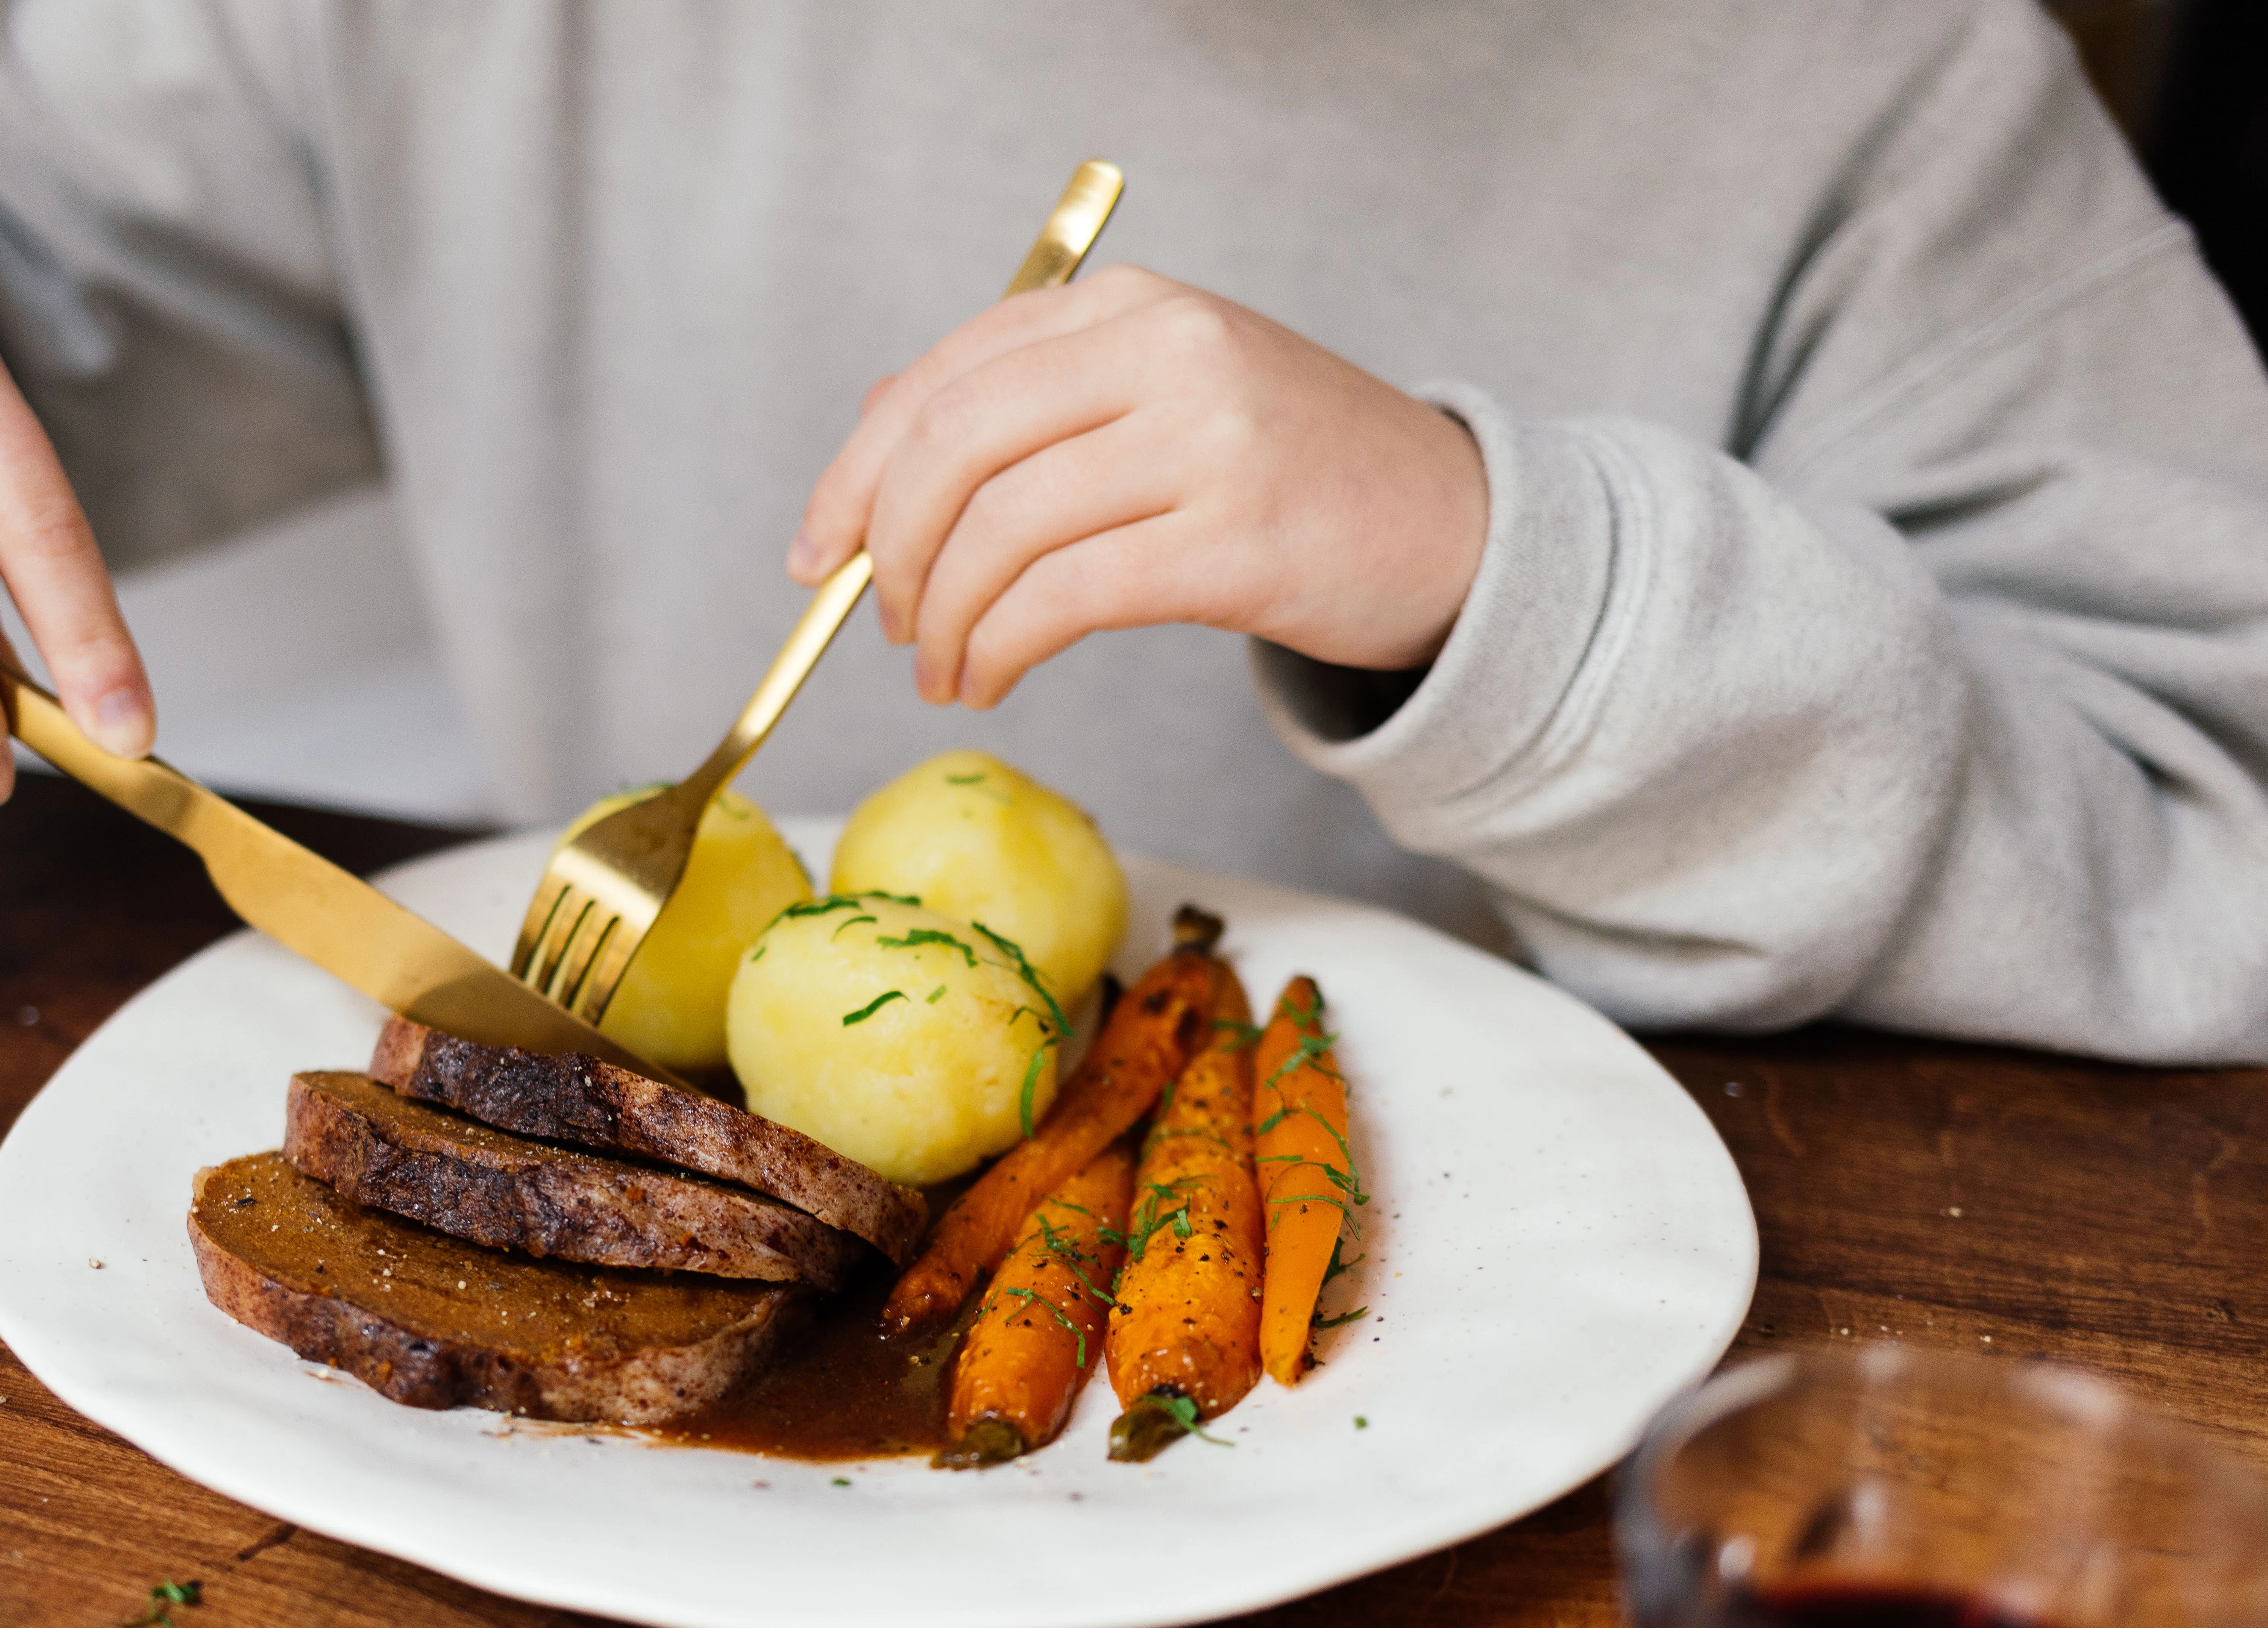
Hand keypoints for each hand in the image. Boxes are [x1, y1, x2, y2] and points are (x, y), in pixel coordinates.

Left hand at [788, 264, 1488, 709]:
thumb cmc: (1284, 476)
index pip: (943, 379)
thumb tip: (873, 465)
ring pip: (1002, 530)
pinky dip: (1001, 648)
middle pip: (954, 446)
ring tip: (944, 668)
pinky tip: (990, 678)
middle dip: (892, 550)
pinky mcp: (1235, 541)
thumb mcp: (1157, 401)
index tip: (818, 555)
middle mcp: (1165, 352)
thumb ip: (1031, 414)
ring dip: (945, 618)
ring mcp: (1205, 442)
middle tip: (887, 622)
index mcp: (1129, 309)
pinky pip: (1065, 598)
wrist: (1449, 527)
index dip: (856, 475)